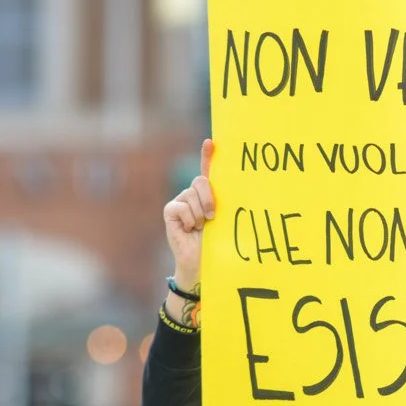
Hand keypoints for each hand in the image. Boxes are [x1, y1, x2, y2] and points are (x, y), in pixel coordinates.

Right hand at [165, 138, 214, 291]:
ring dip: (199, 214)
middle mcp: (193, 195)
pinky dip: (188, 219)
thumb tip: (235, 185)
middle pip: (201, 181)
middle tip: (212, 217)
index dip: (207, 155)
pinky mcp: (170, 211)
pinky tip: (188, 229)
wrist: (202, 263)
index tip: (211, 142)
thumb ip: (223, 202)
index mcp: (208, 195)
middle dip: (209, 199)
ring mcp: (180, 202)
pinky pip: (181, 207)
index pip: (207, 170)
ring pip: (191, 194)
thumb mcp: (224, 219)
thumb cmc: (217, 242)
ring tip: (200, 227)